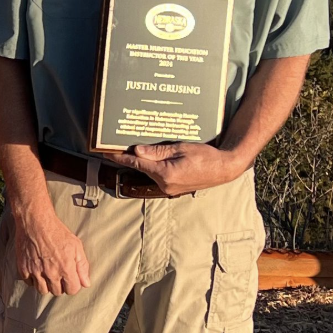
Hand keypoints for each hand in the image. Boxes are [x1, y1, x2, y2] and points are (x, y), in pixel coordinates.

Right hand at [13, 206, 90, 295]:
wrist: (35, 222)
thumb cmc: (57, 232)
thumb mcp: (76, 246)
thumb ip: (82, 266)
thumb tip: (86, 283)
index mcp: (66, 268)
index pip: (72, 290)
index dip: (73, 285)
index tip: (70, 278)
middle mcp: (51, 273)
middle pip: (57, 292)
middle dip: (60, 285)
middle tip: (58, 274)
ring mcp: (36, 271)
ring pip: (42, 290)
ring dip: (46, 285)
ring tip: (47, 274)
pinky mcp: (23, 268)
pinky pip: (29, 283)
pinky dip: (33, 279)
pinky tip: (37, 270)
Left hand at [104, 142, 244, 196]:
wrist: (224, 168)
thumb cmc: (206, 156)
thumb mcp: (181, 148)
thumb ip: (158, 151)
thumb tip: (137, 151)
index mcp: (165, 173)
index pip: (136, 163)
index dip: (120, 157)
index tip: (107, 152)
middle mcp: (164, 184)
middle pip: (142, 167)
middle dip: (133, 156)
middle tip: (120, 144)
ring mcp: (169, 189)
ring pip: (150, 172)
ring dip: (144, 161)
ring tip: (138, 148)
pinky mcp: (174, 188)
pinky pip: (159, 176)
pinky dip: (154, 166)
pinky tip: (154, 157)